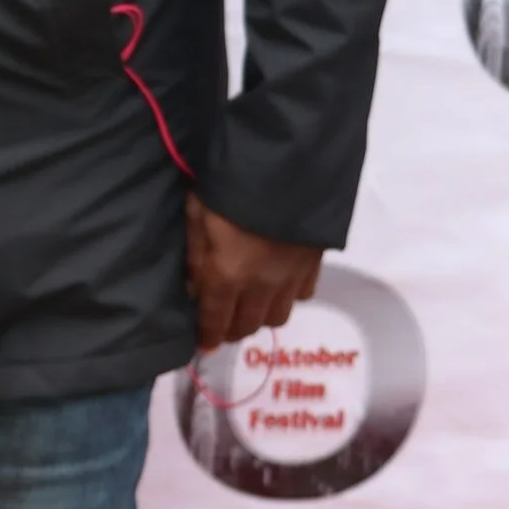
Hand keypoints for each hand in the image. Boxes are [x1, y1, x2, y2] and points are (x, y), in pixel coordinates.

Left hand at [184, 192, 320, 351]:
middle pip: (247, 325)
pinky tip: (279, 283)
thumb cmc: (230, 184)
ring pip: (277, 317)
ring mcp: (291, 276)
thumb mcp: (198, 213)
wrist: (287, 162)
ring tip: (251, 303)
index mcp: (226, 276)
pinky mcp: (315, 263)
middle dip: (232, 329)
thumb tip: (194, 286)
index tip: (204, 346)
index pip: (215, 320)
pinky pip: (303, 295)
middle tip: (223, 322)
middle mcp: (261, 286)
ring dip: (260, 316)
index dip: (208, 336)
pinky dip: (289, 296)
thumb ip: (195, 254)